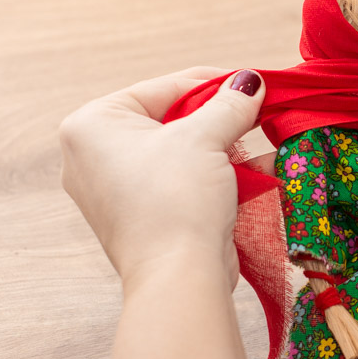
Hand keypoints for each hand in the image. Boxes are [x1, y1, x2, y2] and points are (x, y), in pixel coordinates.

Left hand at [59, 67, 265, 285]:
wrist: (179, 277)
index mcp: (92, 124)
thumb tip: (250, 81)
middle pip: (173, 120)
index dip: (214, 83)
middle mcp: (95, 155)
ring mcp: (119, 190)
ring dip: (228, 149)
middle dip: (223, 120)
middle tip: (261, 111)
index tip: (253, 83)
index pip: (164, 88)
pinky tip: (260, 170)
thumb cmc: (176, 200)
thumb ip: (229, 104)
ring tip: (265, 142)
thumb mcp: (205, 139)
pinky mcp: (145, 218)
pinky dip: (219, 176)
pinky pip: (184, 183)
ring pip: (183, 154)